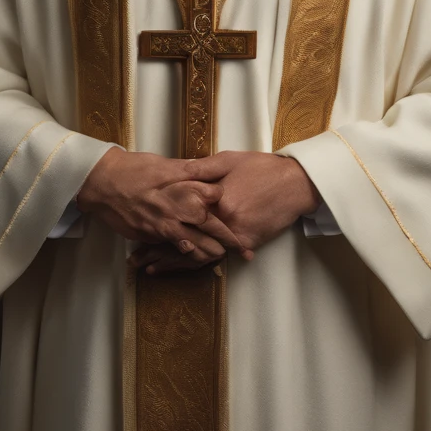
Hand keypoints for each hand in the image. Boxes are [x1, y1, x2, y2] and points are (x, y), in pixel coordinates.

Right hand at [77, 147, 254, 260]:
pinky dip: (185, 255)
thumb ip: (189, 171)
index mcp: (183, 189)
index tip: (242, 217)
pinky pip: (171, 250)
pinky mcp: (149, 236)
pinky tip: (194, 259)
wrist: (102, 182)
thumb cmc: (134, 168)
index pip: (215, 201)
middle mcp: (176, 209)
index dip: (229, 209)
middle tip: (244, 250)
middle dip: (228, 241)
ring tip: (223, 257)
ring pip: (193, 245)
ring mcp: (162, 226)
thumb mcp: (166, 164)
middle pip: (210, 228)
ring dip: (209, 252)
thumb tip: (209, 174)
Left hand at [129, 151, 318, 274]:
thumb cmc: (262, 167)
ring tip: (150, 270)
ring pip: (197, 255)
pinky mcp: (246, 243)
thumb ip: (200, 167)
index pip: (176, 215)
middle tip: (134, 261)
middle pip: (182, 240)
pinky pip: (218, 257)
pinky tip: (182, 268)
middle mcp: (221, 221)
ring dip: (173, 264)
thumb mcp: (228, 160)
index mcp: (212, 198)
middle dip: (156, 252)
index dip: (155, 225)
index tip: (135, 228)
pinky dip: (198, 263)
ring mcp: (234, 235)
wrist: (296, 183)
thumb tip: (176, 169)